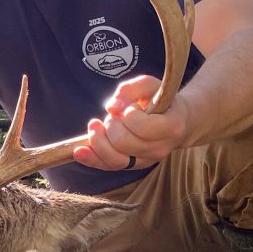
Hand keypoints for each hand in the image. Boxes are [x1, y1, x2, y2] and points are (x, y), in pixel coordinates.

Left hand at [71, 75, 192, 171]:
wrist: (174, 119)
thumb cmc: (159, 98)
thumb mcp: (148, 85)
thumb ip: (129, 90)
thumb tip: (111, 107)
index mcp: (171, 127)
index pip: (143, 127)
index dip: (130, 115)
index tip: (131, 108)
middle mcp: (160, 148)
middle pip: (124, 143)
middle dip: (111, 125)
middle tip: (114, 116)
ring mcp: (146, 160)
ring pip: (115, 160)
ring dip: (98, 140)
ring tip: (95, 125)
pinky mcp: (132, 165)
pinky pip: (109, 167)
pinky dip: (91, 159)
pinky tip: (78, 151)